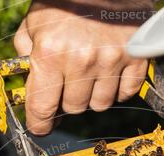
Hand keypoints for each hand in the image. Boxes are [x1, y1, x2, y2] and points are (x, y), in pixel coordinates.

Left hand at [14, 0, 150, 134]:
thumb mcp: (35, 21)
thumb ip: (27, 53)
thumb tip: (28, 86)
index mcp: (50, 52)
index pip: (42, 107)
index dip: (39, 123)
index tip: (40, 127)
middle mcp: (81, 60)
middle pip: (73, 108)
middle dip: (66, 99)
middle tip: (67, 82)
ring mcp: (111, 59)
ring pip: (99, 104)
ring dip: (92, 95)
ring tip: (90, 74)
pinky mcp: (136, 57)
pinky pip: (125, 93)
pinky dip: (118, 88)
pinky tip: (110, 72)